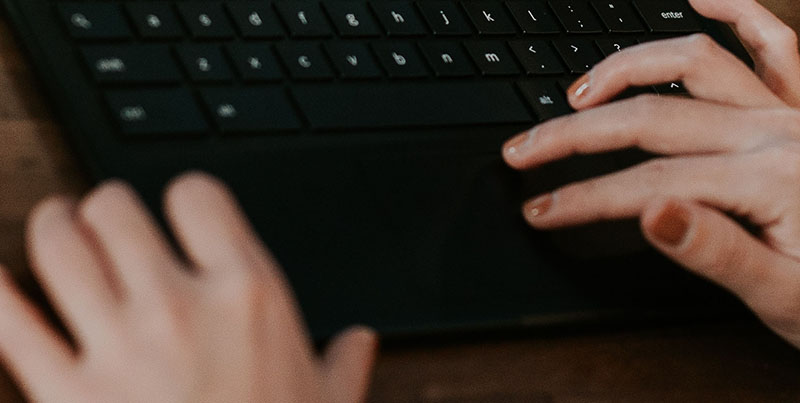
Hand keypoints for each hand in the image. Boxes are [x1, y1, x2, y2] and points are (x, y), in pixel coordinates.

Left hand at [0, 173, 376, 401]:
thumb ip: (343, 365)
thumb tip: (360, 343)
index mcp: (247, 296)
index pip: (197, 196)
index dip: (185, 197)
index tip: (182, 213)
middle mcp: (178, 306)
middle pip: (115, 207)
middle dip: (107, 208)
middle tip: (107, 220)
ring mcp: (116, 346)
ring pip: (59, 245)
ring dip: (53, 226)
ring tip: (56, 225)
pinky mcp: (62, 394)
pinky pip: (10, 321)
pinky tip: (1, 280)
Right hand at [503, 0, 799, 347]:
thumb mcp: (786, 298)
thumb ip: (719, 252)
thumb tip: (651, 213)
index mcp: (770, 180)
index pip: (647, 183)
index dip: (582, 197)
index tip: (539, 209)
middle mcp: (776, 132)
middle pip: (650, 116)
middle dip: (574, 134)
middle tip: (526, 149)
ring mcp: (791, 111)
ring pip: (694, 62)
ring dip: (627, 67)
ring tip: (581, 91)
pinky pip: (775, 42)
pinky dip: (739, 11)